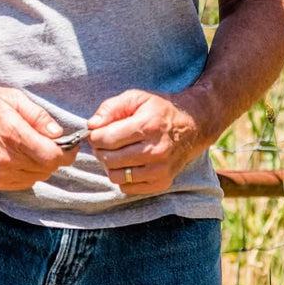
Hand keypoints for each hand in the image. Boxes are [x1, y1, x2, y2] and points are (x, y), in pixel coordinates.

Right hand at [0, 85, 77, 191]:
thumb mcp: (12, 98)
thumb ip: (37, 116)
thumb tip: (58, 133)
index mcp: (14, 135)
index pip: (52, 156)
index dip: (67, 152)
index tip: (71, 144)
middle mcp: (7, 159)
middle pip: (48, 168)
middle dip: (55, 156)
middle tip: (52, 142)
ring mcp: (0, 173)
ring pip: (37, 178)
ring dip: (42, 165)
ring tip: (34, 148)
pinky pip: (24, 183)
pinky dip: (29, 173)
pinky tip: (22, 157)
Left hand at [87, 89, 209, 195]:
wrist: (192, 127)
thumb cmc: (158, 110)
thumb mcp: (136, 97)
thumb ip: (111, 107)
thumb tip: (91, 125)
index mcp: (147, 127)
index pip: (107, 139)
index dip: (94, 136)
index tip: (95, 133)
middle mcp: (155, 151)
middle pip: (110, 159)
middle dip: (100, 150)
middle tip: (104, 142)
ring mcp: (159, 170)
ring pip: (117, 176)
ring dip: (110, 165)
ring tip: (115, 153)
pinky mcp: (161, 183)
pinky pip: (128, 187)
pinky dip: (122, 177)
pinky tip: (128, 163)